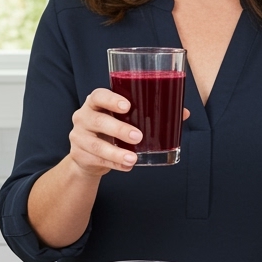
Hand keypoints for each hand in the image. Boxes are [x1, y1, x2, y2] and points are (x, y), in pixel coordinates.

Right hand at [68, 89, 188, 176]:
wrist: (88, 152)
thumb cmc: (112, 128)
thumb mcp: (126, 118)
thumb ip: (151, 113)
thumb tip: (183, 112)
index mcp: (95, 103)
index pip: (98, 96)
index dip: (111, 100)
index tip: (127, 106)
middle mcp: (83, 117)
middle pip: (98, 121)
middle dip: (119, 129)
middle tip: (138, 136)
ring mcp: (78, 137)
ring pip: (96, 145)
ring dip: (116, 152)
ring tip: (133, 158)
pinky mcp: (79, 155)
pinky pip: (98, 160)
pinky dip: (114, 164)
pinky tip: (127, 166)